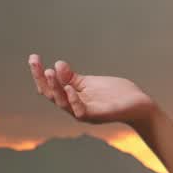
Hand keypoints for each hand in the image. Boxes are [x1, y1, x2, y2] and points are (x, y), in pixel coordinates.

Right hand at [28, 54, 155, 126]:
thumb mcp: (90, 82)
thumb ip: (73, 78)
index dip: (39, 74)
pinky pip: (80, 111)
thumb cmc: (115, 94)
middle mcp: (74, 107)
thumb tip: (57, 64)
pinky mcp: (98, 115)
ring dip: (56, 87)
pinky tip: (70, 88)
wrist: (139, 103)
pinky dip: (73, 100)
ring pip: (63, 103)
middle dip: (42, 79)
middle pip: (51, 95)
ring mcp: (85, 113)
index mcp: (72, 98)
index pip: (50, 88)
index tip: (33, 57)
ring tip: (49, 72)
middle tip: (37, 63)